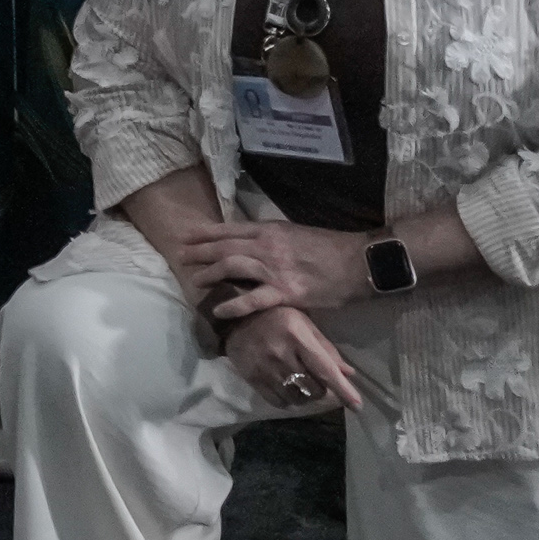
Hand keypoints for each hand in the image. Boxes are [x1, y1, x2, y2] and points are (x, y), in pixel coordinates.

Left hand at [172, 218, 370, 322]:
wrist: (357, 262)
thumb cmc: (329, 247)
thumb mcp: (295, 233)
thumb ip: (271, 237)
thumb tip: (249, 241)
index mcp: (270, 229)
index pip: (229, 229)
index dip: (205, 233)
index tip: (187, 236)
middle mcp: (267, 246)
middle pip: (225, 247)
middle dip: (200, 252)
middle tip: (181, 257)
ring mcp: (275, 269)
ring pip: (232, 267)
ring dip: (210, 274)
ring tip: (194, 281)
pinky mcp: (286, 293)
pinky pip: (253, 299)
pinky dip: (233, 305)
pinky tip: (218, 310)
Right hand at [222, 301, 361, 413]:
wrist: (234, 318)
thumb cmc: (276, 317)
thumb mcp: (303, 324)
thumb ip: (326, 348)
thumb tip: (348, 373)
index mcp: (297, 336)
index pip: (324, 369)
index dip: (343, 389)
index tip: (357, 407)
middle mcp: (281, 354)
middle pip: (313, 388)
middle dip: (321, 389)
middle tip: (317, 379)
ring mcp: (265, 368)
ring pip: (297, 398)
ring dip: (305, 395)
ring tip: (301, 382)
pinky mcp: (252, 379)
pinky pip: (279, 402)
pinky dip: (288, 399)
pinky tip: (286, 386)